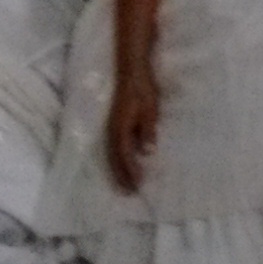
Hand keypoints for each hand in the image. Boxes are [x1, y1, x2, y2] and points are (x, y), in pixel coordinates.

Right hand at [105, 67, 159, 190]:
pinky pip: (114, 146)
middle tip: (130, 193)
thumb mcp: (150, 110)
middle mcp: (112, 130)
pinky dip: (117, 159)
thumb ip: (148, 131)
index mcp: (120, 128)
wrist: (131, 70)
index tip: (138, 184)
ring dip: (118, 169)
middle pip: (115, 158)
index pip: (125, 155)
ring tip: (125, 184)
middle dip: (122, 175)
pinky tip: (123, 164)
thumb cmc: (143, 90)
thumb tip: (147, 152)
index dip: (131, 171)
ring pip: (112, 154)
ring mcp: (111, 126)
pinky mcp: (114, 123)